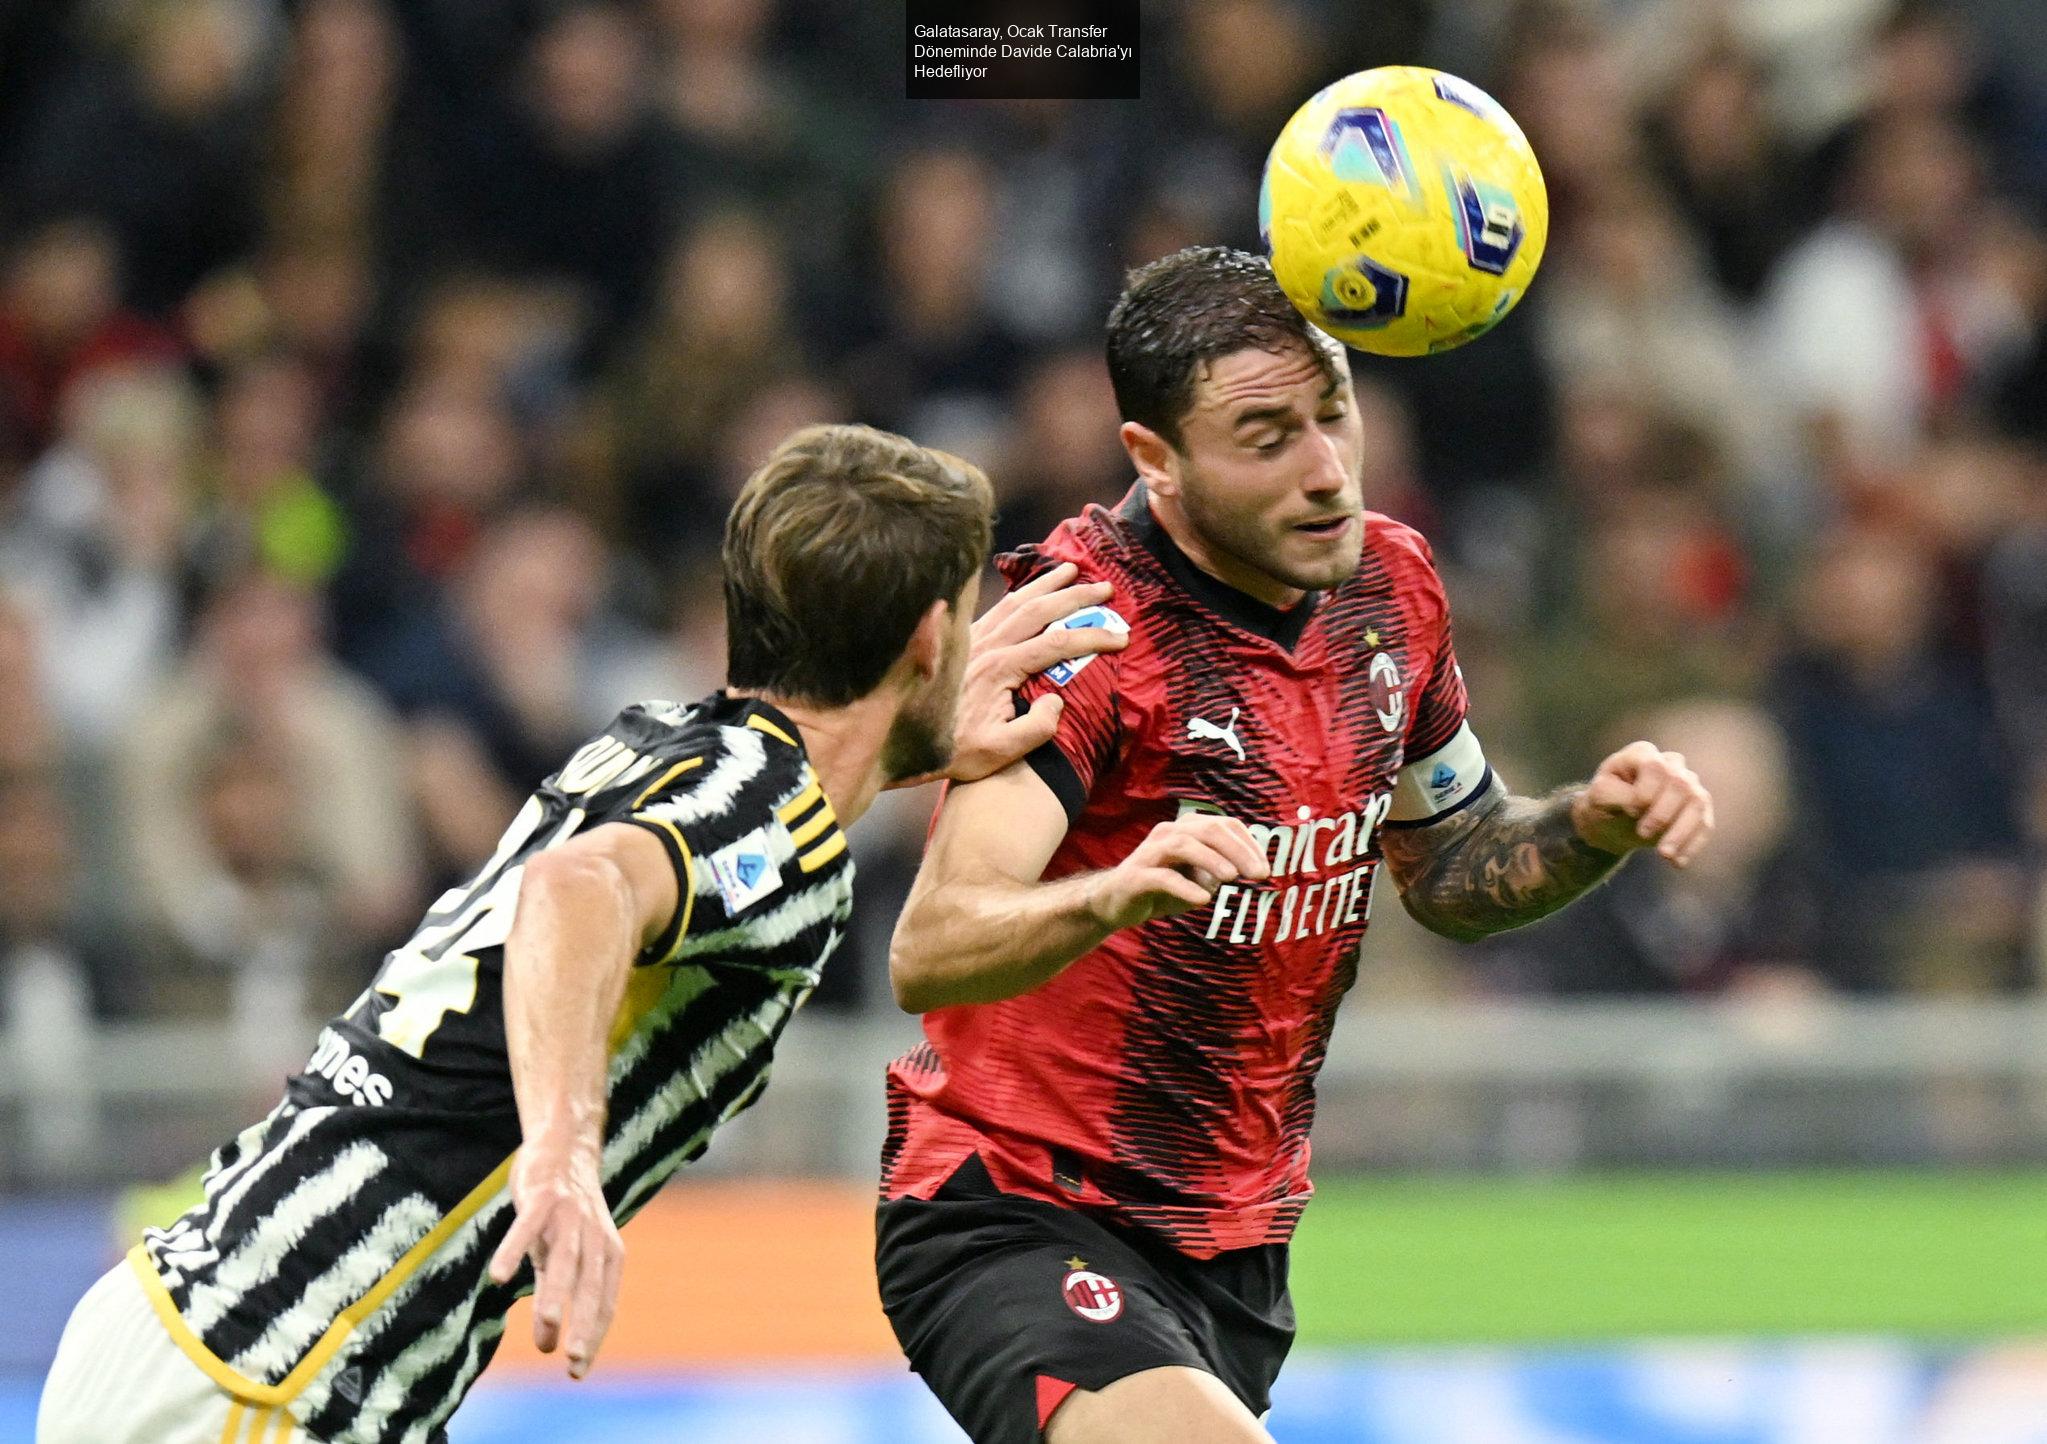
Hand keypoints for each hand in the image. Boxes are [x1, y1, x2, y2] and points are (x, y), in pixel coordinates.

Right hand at [486, 1144, 623, 1379]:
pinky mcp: (543, 1197)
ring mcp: (570, 1215)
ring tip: (545, 1326)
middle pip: (591, 1285)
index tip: (577, 1372)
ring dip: (555, 1292)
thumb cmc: (564, 1214)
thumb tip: (547, 1346)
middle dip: (584, 1323)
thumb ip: (557, 1296)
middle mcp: (595, 1236)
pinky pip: (527, 1226)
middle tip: (574, 1360)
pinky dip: (514, 1249)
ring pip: (564, 1258)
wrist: (564, 1149)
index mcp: (608, 1254)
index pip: (604, 1302)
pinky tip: (499, 1276)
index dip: (593, 1336)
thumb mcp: (564, 1256)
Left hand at [935, 562, 1129, 784]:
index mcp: (1001, 669)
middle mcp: (986, 645)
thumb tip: (1057, 701)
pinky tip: (1029, 587)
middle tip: (1106, 586)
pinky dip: (1017, 591)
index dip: (1093, 639)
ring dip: (1046, 583)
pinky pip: (995, 606)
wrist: (900, 741)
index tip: (1122, 638)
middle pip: (1039, 610)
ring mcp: (971, 638)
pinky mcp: (960, 639)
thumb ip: (1033, 731)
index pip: (1057, 645)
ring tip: (1072, 568)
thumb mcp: (997, 754)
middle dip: (1075, 596)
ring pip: (1015, 600)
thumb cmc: (952, 751)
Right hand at [1088, 814, 1271, 929]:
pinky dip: (1185, 887)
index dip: (1249, 844)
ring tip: (1232, 878)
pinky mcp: (1136, 876)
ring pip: (1184, 845)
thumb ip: (1220, 871)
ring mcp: (1150, 853)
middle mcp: (1169, 833)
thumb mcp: (1197, 878)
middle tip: (1259, 874)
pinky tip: (1203, 900)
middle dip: (1237, 850)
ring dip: (1211, 859)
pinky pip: (1162, 877)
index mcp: (1187, 829)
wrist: (1114, 902)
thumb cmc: (1162, 887)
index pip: (1225, 825)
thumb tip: (1248, 870)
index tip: (1265, 869)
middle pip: (1208, 830)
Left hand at [1570, 741, 1714, 866]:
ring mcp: (1688, 785)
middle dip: (1663, 814)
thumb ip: (1614, 794)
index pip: (1655, 767)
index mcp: (1642, 754)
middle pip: (1681, 784)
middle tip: (1642, 834)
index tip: (1631, 811)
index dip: (1646, 791)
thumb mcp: (1597, 797)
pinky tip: (1677, 863)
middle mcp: (1671, 765)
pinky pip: (1705, 825)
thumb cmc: (1603, 803)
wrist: (1611, 821)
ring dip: (1682, 832)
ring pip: (1698, 803)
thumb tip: (1638, 804)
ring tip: (1664, 856)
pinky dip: (1692, 845)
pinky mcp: (1697, 809)